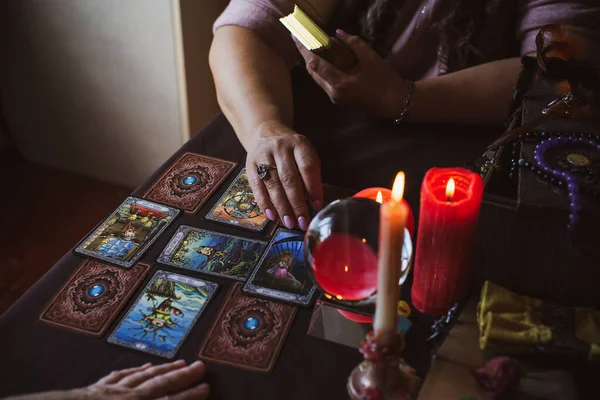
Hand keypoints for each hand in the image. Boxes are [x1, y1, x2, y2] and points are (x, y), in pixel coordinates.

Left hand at [80, 360, 207, 399]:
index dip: (190, 396)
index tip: (207, 387)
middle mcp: (127, 399)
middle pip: (160, 385)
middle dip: (182, 377)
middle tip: (200, 365)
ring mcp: (110, 391)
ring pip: (142, 376)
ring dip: (162, 369)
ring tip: (179, 362)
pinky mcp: (95, 389)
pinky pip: (119, 375)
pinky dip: (134, 370)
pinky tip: (142, 366)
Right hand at [246, 120, 322, 230]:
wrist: (267, 132)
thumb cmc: (292, 150)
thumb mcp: (305, 154)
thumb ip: (310, 175)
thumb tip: (312, 203)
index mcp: (299, 144)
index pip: (308, 167)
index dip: (313, 188)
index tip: (317, 206)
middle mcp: (281, 148)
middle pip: (289, 178)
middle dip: (297, 204)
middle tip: (302, 222)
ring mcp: (264, 155)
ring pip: (273, 184)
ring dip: (282, 207)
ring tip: (289, 222)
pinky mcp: (250, 164)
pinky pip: (257, 186)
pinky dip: (264, 203)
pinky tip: (272, 216)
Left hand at [293, 29, 408, 117]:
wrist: (395, 102)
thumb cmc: (384, 80)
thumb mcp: (370, 57)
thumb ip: (353, 43)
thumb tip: (338, 33)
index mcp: (339, 83)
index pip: (314, 64)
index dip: (303, 48)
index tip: (295, 35)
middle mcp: (333, 92)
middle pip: (312, 71)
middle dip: (305, 54)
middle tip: (301, 37)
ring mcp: (335, 97)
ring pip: (317, 77)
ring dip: (312, 61)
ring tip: (308, 45)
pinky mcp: (339, 98)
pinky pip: (324, 81)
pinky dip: (320, 68)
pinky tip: (321, 57)